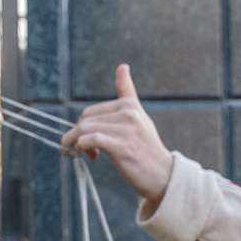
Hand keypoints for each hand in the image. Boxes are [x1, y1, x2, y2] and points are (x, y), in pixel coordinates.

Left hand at [61, 65, 174, 208]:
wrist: (163, 175)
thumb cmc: (145, 148)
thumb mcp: (138, 116)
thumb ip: (127, 92)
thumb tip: (122, 65)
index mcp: (129, 105)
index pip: (91, 112)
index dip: (84, 127)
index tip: (86, 141)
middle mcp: (128, 113)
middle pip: (85, 120)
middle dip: (78, 136)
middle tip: (86, 151)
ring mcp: (126, 129)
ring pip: (84, 130)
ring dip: (77, 144)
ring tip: (87, 154)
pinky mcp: (122, 146)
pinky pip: (90, 140)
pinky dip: (83, 148)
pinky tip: (90, 156)